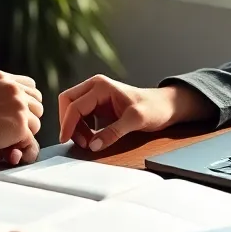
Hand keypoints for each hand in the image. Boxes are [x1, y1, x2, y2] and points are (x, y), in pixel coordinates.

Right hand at [0, 71, 42, 163]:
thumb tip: (6, 98)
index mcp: (3, 78)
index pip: (30, 85)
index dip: (27, 100)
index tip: (19, 110)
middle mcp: (13, 88)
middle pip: (37, 102)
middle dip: (29, 115)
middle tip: (13, 126)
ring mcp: (19, 106)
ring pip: (36, 121)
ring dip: (25, 130)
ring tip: (7, 135)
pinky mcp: (20, 124)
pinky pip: (30, 137)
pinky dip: (20, 142)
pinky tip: (5, 142)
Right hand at [58, 76, 213, 151]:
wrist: (165, 106)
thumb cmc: (154, 108)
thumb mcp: (136, 121)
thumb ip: (114, 132)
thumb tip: (93, 145)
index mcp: (101, 86)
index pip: (75, 105)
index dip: (68, 124)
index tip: (65, 140)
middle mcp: (94, 87)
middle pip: (67, 102)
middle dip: (69, 122)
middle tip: (79, 142)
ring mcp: (95, 95)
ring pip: (72, 108)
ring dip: (75, 126)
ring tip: (88, 142)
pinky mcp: (97, 104)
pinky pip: (80, 114)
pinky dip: (81, 127)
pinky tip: (92, 137)